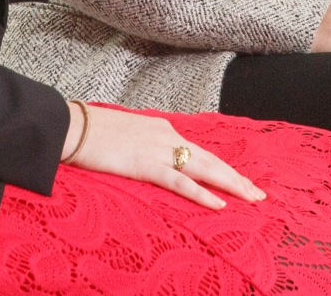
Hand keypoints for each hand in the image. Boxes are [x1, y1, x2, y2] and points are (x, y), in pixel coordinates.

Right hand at [62, 101, 264, 209]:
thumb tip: (154, 155)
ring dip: (230, 184)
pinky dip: (201, 193)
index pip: (201, 151)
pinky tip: (219, 204)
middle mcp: (167, 136)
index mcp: (163, 129)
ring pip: (203, 169)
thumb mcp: (127, 134)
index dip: (223, 167)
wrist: (72, 127)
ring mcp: (158, 150)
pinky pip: (179, 182)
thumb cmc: (93, 132)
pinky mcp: (145, 165)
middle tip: (259, 194)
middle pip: (210, 160)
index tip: (241, 179)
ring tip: (251, 197)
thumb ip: (145, 143)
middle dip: (236, 178)